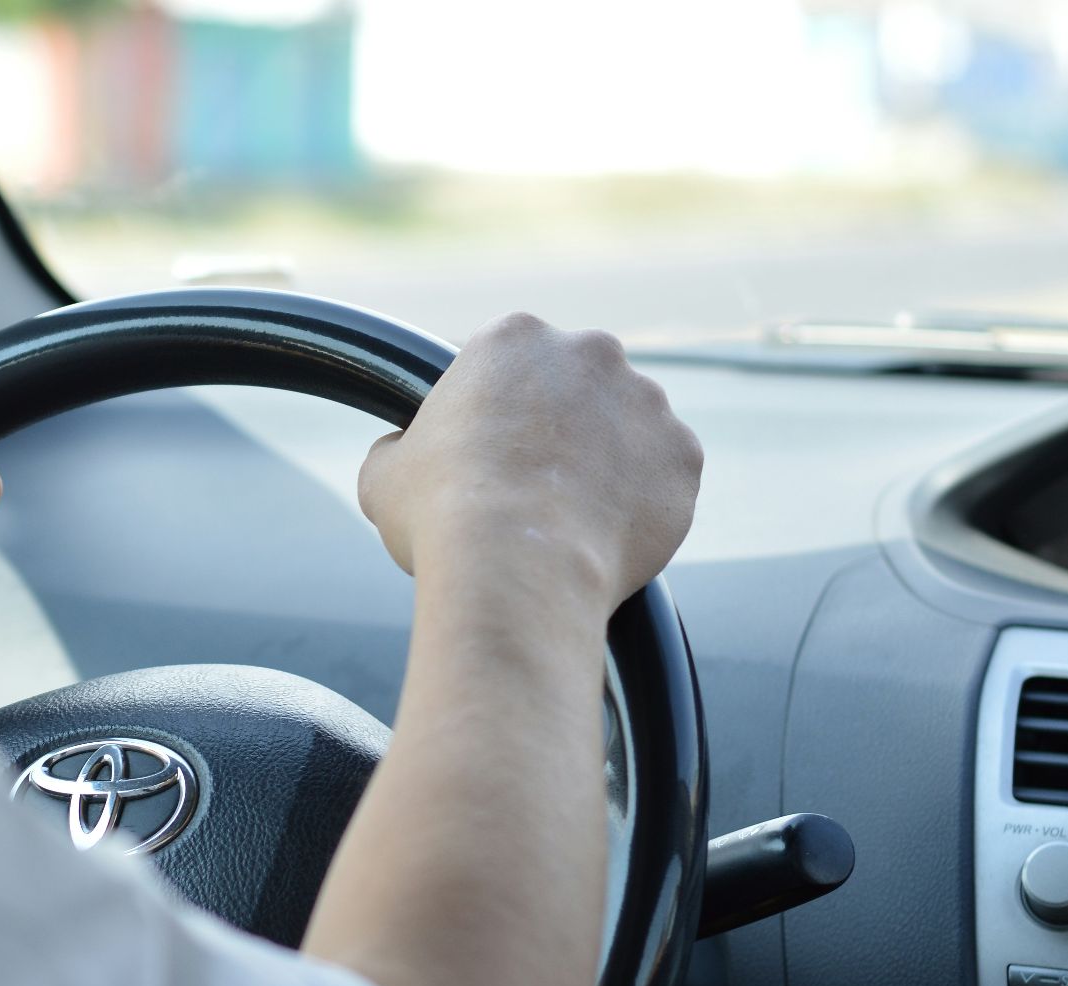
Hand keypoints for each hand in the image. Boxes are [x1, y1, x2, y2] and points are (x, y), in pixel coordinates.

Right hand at [358, 313, 700, 607]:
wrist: (515, 568)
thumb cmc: (442, 514)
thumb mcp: (384, 473)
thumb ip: (399, 448)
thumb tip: (399, 454)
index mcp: (514, 337)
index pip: (507, 359)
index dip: (494, 406)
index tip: (487, 446)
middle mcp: (590, 352)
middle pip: (576, 383)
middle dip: (560, 424)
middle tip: (531, 482)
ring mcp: (647, 401)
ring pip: (627, 427)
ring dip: (606, 459)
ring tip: (571, 517)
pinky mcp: (683, 455)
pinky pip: (664, 474)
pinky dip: (643, 500)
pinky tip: (605, 533)